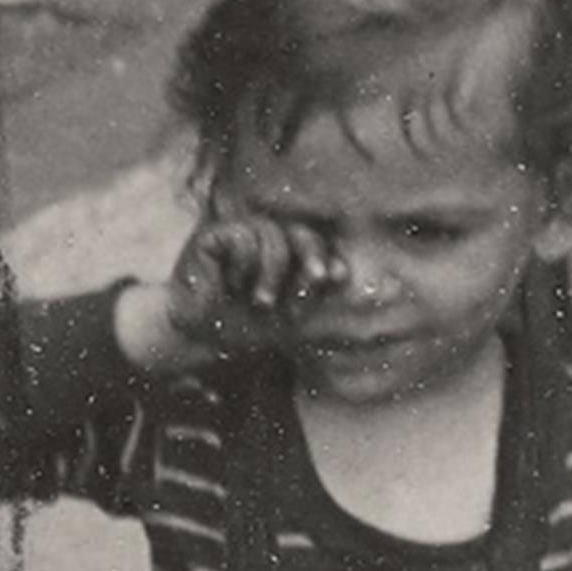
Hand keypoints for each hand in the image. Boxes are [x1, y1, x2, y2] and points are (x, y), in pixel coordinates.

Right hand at [120, 206, 347, 370]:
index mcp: (289, 254)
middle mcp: (267, 239)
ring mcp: (239, 234)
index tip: (338, 278)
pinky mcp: (212, 236)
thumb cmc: (249, 327)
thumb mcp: (298, 321)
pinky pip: (239, 237)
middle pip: (300, 232)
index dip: (328, 257)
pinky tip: (232, 284)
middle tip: (318, 278)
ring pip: (270, 235)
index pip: (317, 244)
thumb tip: (368, 297)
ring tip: (261, 301)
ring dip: (272, 273)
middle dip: (312, 255)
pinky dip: (242, 265)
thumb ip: (330, 308)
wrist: (203, 338)